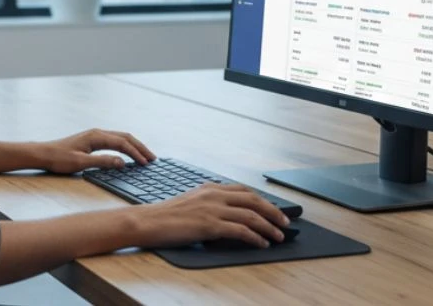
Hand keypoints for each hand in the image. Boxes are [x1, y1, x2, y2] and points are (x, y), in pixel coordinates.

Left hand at [36, 128, 156, 173]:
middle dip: (140, 147)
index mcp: (96, 136)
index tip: (146, 163)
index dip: (136, 153)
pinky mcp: (91, 140)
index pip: (122, 143)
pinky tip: (128, 154)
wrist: (43, 154)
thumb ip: (103, 162)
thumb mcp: (81, 163)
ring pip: (120, 138)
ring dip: (134, 146)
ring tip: (145, 156)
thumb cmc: (59, 158)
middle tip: (153, 158)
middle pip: (125, 137)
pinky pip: (114, 141)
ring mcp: (95, 135)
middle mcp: (97, 133)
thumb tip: (122, 162)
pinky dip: (125, 146)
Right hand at [132, 183, 291, 248]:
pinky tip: (262, 243)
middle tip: (285, 222)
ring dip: (269, 226)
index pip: (243, 191)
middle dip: (273, 211)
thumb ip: (208, 204)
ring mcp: (212, 209)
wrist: (147, 221)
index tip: (273, 209)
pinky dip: (256, 237)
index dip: (262, 200)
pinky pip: (241, 231)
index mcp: (209, 188)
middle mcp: (214, 195)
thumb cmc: (164, 216)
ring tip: (279, 236)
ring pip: (251, 215)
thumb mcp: (189, 202)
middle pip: (253, 200)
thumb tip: (225, 215)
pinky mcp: (210, 225)